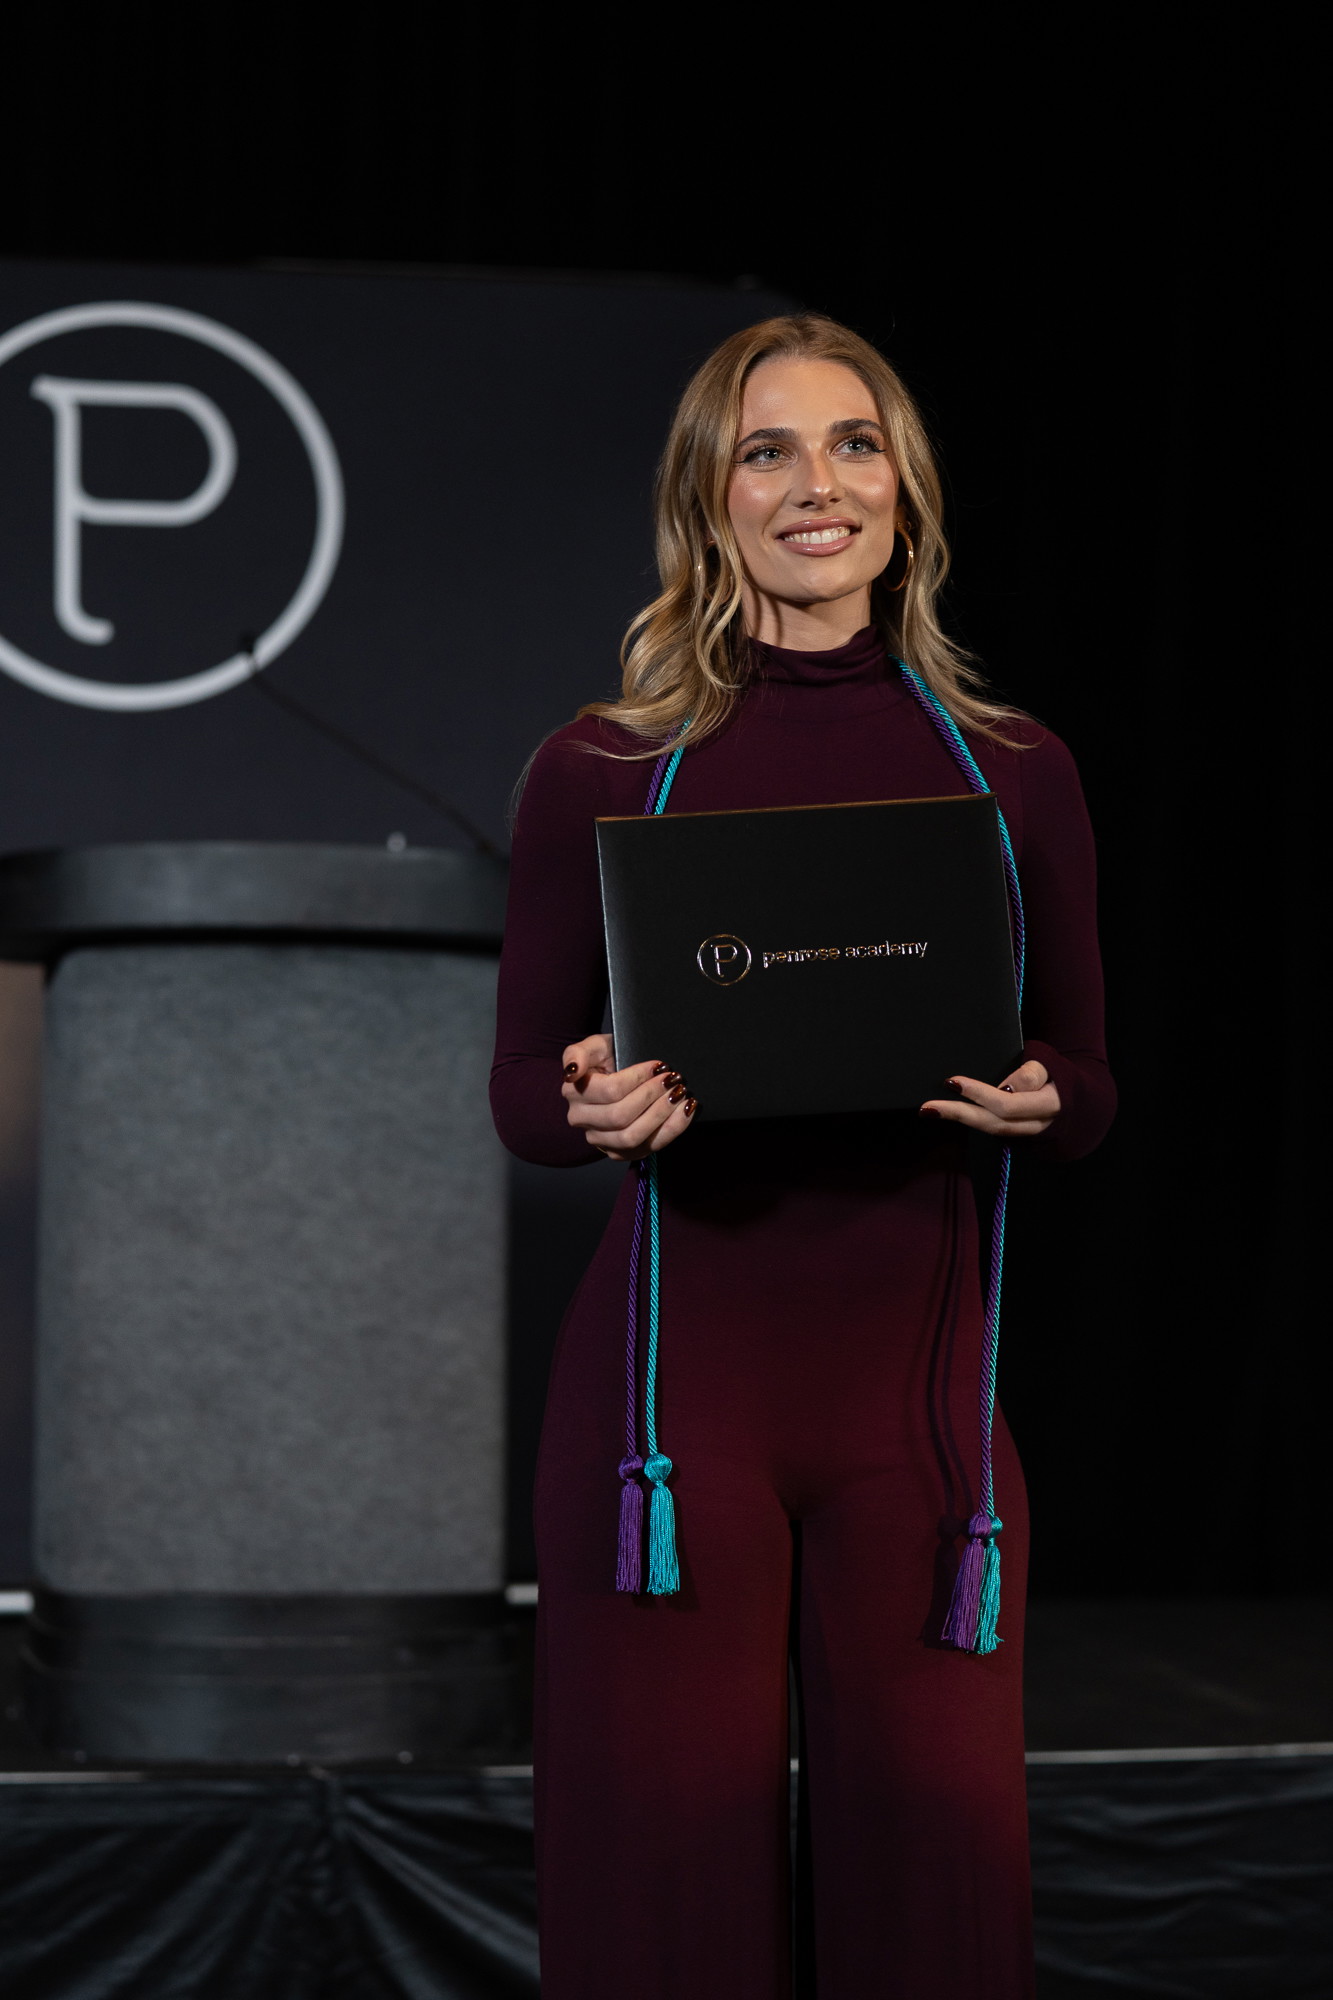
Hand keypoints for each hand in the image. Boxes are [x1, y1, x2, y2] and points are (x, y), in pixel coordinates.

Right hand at [561, 1033, 696, 1160]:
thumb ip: (578, 1053)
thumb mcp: (594, 1046)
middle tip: (673, 1080)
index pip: (610, 1091)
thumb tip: (572, 1071)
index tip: (659, 1066)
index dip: (638, 1078)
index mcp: (574, 1092)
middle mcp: (581, 1120)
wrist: (614, 1078)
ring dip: (662, 1115)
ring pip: (632, 1137)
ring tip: (680, 1094)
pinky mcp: (619, 1152)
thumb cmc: (607, 1058)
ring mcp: (600, 1140)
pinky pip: (647, 1148)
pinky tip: (684, 1112)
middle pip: (620, 1116)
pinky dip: (671, 1130)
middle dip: (652, 1096)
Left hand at [919, 1058, 1059, 1138]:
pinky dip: (969, 1121)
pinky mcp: (1017, 1137)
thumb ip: (1030, 1074)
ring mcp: (1027, 1135)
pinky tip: (948, 1113)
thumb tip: (1005, 1089)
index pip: (1008, 1102)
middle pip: (994, 1122)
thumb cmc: (1057, 1076)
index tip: (952, 1082)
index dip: (979, 1093)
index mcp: (1050, 1103)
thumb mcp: (1049, 1065)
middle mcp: (1037, 1124)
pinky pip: (992, 1130)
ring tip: (929, 1111)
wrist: (1075, 1103)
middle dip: (959, 1113)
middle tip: (927, 1106)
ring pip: (991, 1130)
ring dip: (959, 1119)